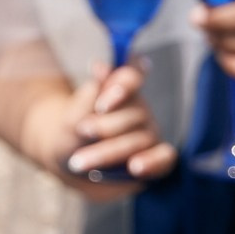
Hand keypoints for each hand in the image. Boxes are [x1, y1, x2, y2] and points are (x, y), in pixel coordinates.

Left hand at [45, 61, 177, 196]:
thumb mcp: (71, 117)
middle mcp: (139, 109)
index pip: (133, 75)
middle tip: (83, 130)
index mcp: (120, 90)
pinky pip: (164, 157)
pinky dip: (152, 161)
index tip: (103, 98)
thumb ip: (89, 95)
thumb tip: (102, 66)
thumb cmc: (71, 134)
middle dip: (105, 125)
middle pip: (134, 112)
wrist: (70, 164)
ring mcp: (149, 134)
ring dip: (108, 152)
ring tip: (79, 161)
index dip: (124, 82)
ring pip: (140, 139)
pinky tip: (135, 167)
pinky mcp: (156, 159)